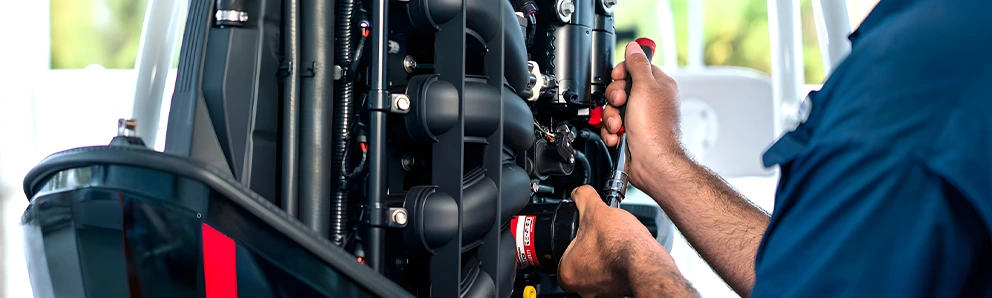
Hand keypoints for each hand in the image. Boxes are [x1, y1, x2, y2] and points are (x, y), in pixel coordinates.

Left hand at [557, 185, 677, 296]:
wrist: (647, 260)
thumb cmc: (621, 242)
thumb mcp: (595, 209)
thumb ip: (583, 197)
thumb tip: (580, 192)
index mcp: (568, 272)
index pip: (562, 256)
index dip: (574, 241)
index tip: (582, 235)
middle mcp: (582, 289)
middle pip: (580, 266)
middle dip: (590, 251)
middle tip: (599, 239)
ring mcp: (601, 293)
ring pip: (598, 273)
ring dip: (604, 260)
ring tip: (612, 244)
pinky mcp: (618, 293)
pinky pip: (613, 279)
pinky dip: (617, 268)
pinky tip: (623, 255)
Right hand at [602, 42, 686, 187]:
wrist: (651, 161)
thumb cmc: (654, 129)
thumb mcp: (644, 87)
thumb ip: (637, 64)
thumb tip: (634, 47)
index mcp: (658, 86)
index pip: (635, 68)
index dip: (622, 73)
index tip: (619, 78)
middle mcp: (649, 101)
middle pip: (620, 88)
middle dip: (614, 98)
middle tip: (620, 103)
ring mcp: (639, 118)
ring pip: (613, 108)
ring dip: (611, 117)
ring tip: (619, 125)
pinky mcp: (629, 133)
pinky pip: (611, 126)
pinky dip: (611, 132)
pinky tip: (618, 136)